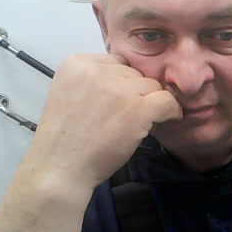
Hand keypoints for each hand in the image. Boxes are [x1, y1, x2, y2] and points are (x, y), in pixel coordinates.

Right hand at [24, 53, 181, 188]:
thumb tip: (132, 80)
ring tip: (136, 123)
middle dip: (134, 93)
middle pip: (135, 73)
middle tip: (124, 118)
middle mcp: (97, 70)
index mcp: (77, 63)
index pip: (116, 63)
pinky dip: (171, 110)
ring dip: (149, 103)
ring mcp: (118, 88)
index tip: (117, 103)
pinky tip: (168, 119)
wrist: (60, 168)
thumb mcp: (70, 94)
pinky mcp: (137, 108)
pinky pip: (166, 100)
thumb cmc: (65, 139)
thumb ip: (95, 81)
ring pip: (151, 86)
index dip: (121, 84)